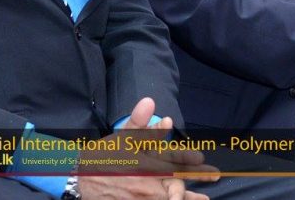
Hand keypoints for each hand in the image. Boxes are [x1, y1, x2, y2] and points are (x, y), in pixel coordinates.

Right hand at [78, 98, 216, 199]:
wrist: (80, 180)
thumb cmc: (103, 156)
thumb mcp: (121, 137)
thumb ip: (139, 123)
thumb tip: (151, 102)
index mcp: (145, 161)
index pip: (173, 159)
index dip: (189, 159)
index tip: (202, 158)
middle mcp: (146, 181)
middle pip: (176, 182)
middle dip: (196, 180)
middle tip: (214, 177)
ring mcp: (140, 197)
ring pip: (169, 197)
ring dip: (188, 198)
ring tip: (203, 199)